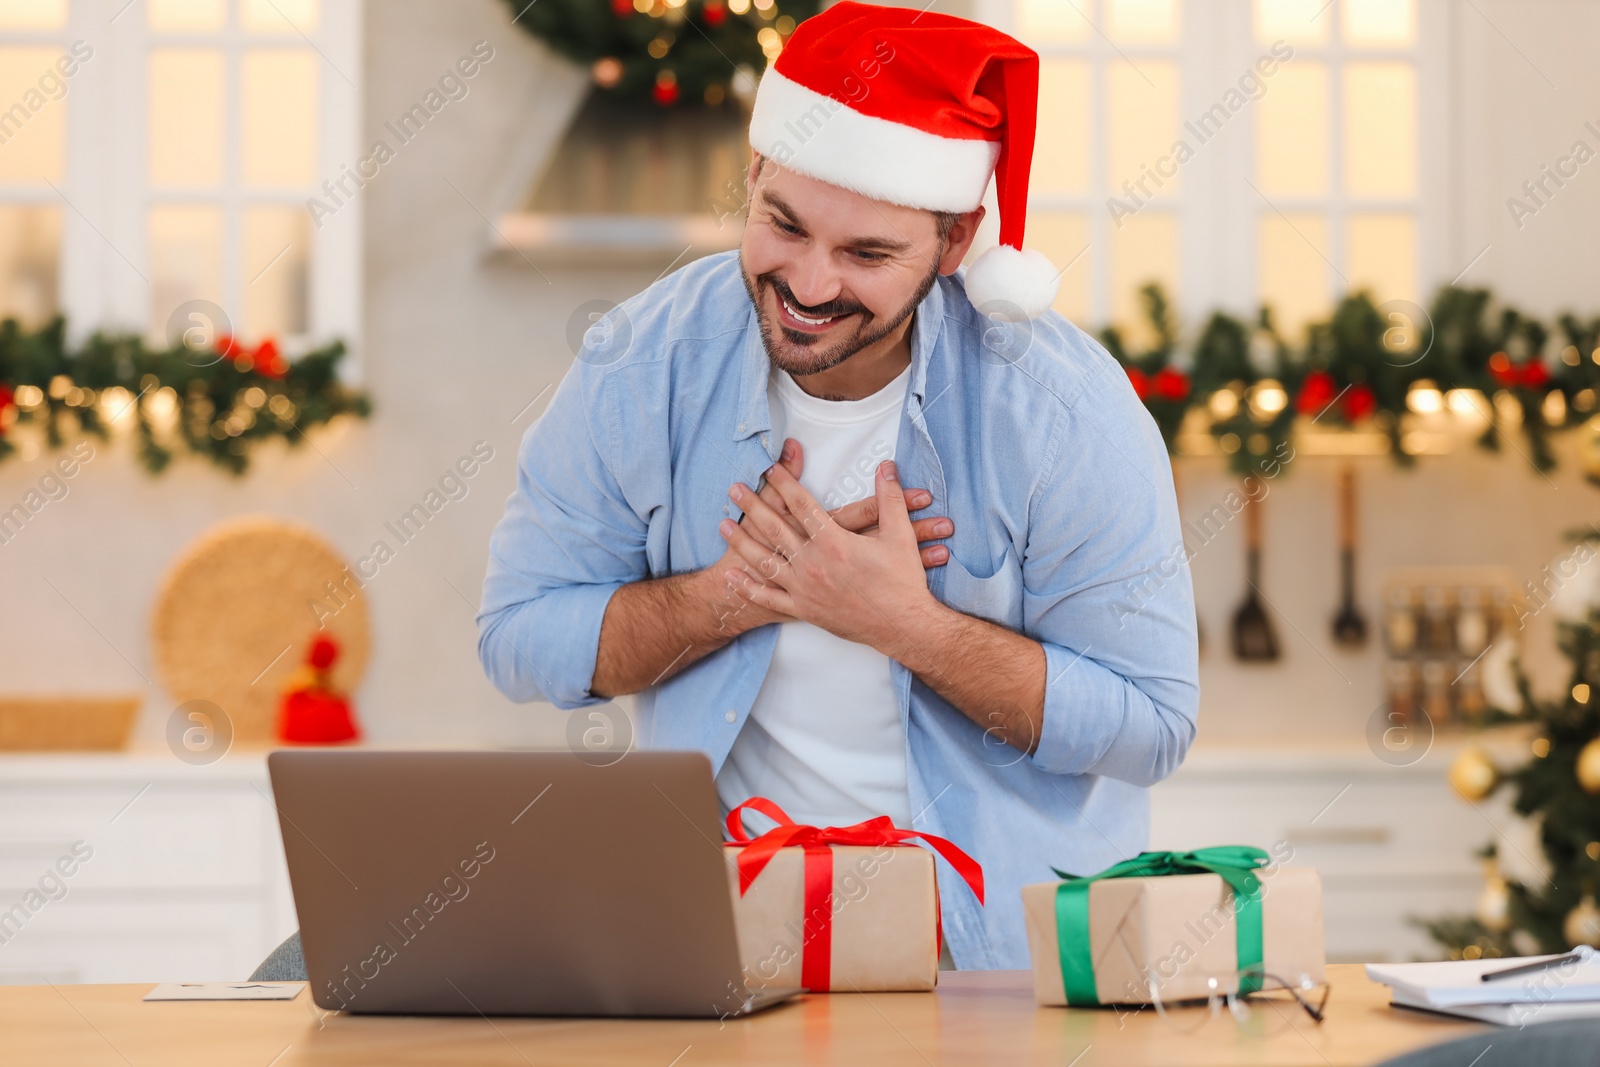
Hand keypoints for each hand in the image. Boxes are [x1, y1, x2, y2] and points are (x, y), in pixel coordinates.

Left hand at [719, 457, 938, 651]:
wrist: (902, 626)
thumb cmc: (902, 581)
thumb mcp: (900, 534)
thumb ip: (890, 497)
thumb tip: (886, 467)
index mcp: (833, 542)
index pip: (801, 505)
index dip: (784, 484)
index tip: (770, 469)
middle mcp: (813, 564)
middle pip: (774, 528)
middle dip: (752, 506)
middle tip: (734, 489)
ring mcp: (805, 589)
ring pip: (765, 561)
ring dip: (741, 542)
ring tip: (723, 525)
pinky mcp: (804, 610)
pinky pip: (769, 598)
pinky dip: (748, 587)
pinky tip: (732, 575)